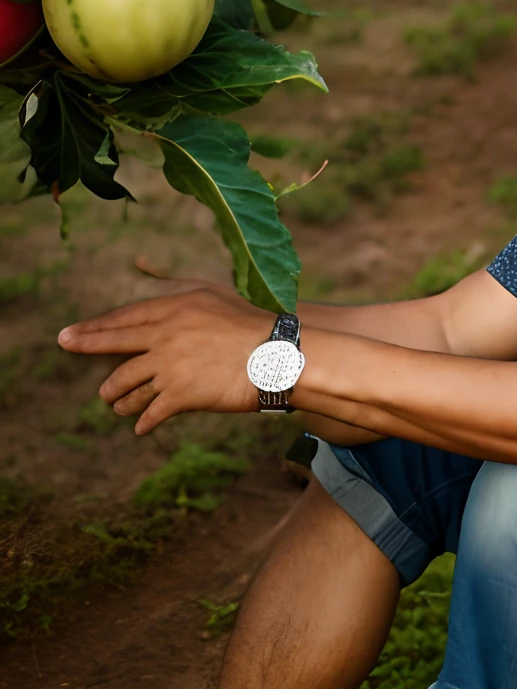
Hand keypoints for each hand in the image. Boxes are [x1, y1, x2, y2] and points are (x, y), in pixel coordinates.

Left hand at [58, 287, 271, 434]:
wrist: (276, 354)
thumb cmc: (248, 320)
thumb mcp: (209, 290)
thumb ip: (172, 281)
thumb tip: (138, 261)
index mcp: (171, 310)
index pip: (122, 319)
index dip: (93, 328)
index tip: (70, 334)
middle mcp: (164, 338)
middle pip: (114, 347)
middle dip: (86, 348)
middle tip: (67, 349)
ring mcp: (170, 368)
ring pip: (127, 386)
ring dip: (117, 397)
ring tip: (114, 404)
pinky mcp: (181, 396)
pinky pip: (150, 412)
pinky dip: (143, 421)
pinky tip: (140, 427)